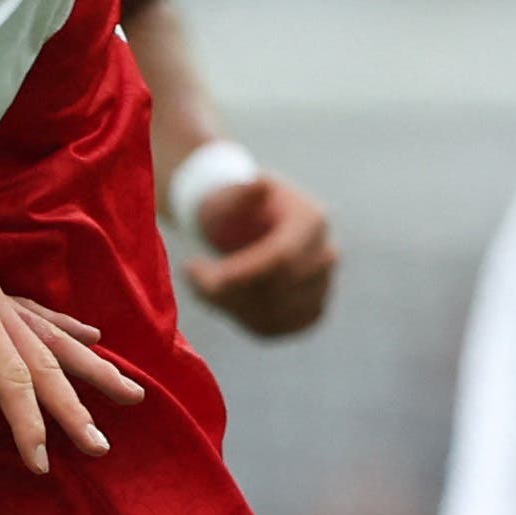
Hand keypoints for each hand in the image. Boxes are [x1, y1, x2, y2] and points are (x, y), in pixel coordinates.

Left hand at [0, 248, 139, 471]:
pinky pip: (36, 313)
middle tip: (101, 447)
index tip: (39, 464)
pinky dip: (67, 329)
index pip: (9, 378)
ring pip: (51, 337)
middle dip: (74, 407)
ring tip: (130, 394)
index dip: (27, 423)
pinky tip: (93, 336)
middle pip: (43, 360)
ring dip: (91, 368)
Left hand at [183, 168, 338, 337]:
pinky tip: (219, 299)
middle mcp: (325, 255)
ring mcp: (322, 287)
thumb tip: (256, 185)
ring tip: (199, 284)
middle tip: (190, 273)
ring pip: (272, 315)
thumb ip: (240, 193)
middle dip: (224, 289)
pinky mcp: (309, 312)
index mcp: (313, 221)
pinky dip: (238, 319)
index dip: (238, 272)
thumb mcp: (231, 193)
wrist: (252, 226)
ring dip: (225, 306)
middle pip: (276, 290)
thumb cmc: (235, 207)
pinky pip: (271, 329)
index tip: (193, 268)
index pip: (282, 258)